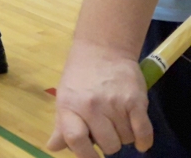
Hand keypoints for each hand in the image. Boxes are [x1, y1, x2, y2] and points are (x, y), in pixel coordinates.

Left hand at [47, 42, 152, 157]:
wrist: (103, 50)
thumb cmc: (80, 76)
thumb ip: (62, 125)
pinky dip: (143, 141)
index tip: (92, 157)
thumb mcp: (65, 97)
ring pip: (125, 140)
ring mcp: (114, 104)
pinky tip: (138, 139)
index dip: (85, 155)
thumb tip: (53, 147)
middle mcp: (91, 106)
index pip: (74, 139)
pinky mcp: (136, 101)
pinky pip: (143, 133)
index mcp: (69, 105)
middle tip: (105, 128)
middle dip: (108, 142)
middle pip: (108, 146)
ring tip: (117, 119)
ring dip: (124, 135)